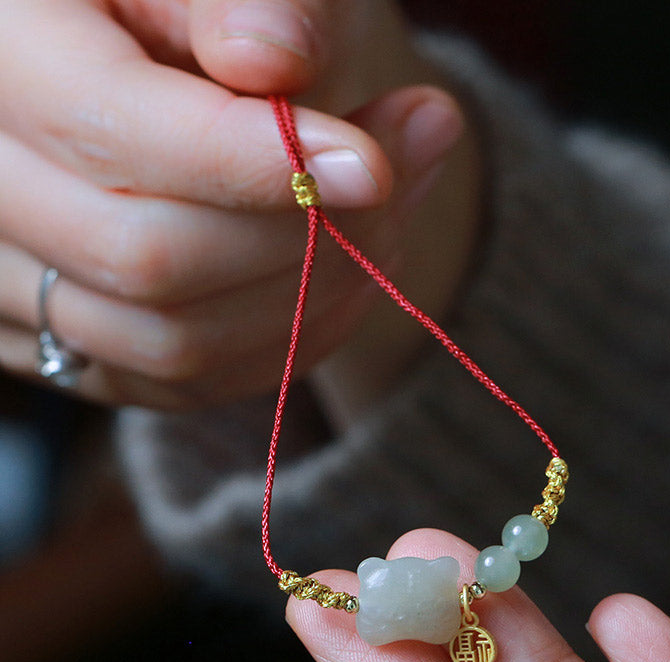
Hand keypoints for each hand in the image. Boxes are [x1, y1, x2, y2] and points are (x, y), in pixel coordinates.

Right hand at [0, 1, 477, 410]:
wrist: (151, 77)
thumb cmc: (196, 12)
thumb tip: (272, 59)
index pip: (114, 133)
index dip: (258, 163)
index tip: (372, 166)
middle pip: (149, 258)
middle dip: (301, 234)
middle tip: (397, 176)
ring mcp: (15, 285)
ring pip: (170, 341)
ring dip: (306, 295)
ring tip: (381, 219)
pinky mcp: (69, 344)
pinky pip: (182, 382)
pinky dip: (280, 345)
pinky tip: (334, 278)